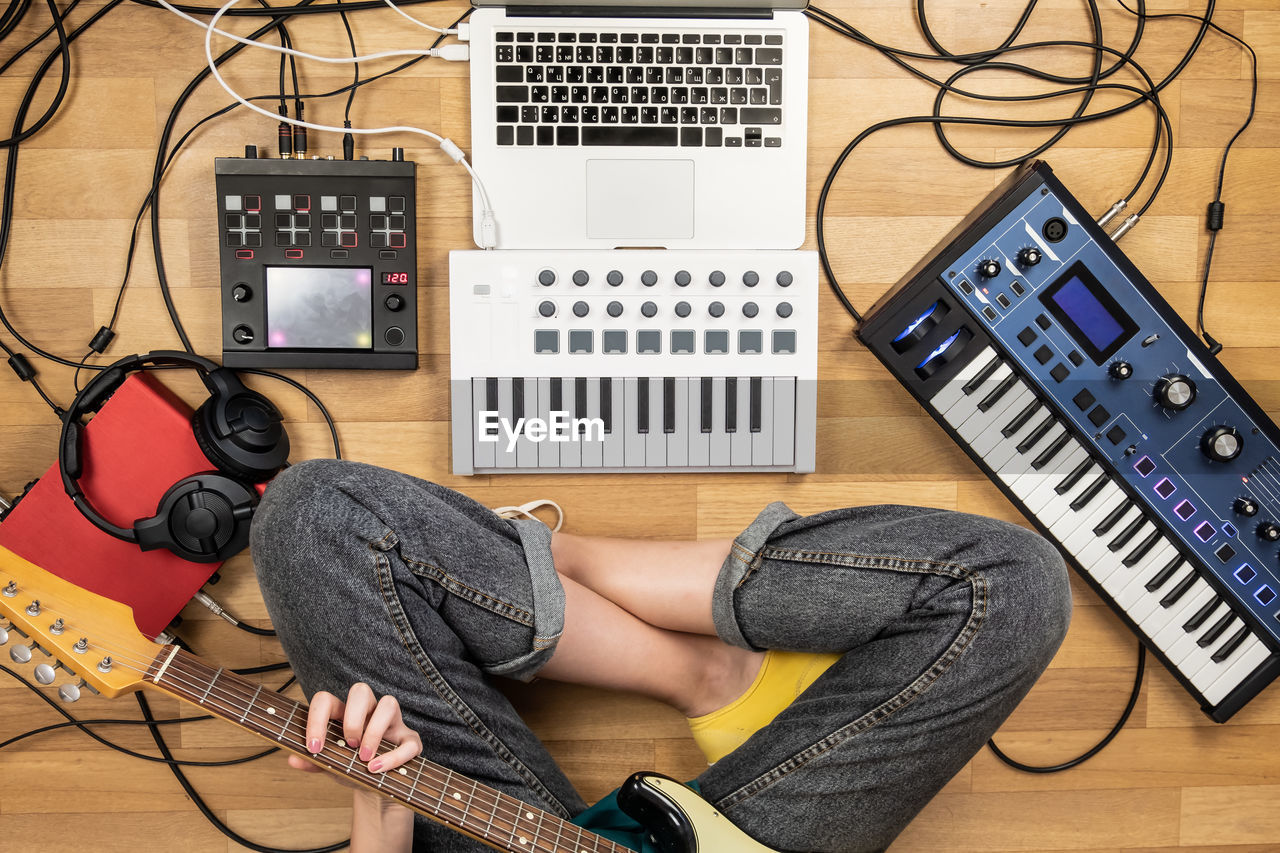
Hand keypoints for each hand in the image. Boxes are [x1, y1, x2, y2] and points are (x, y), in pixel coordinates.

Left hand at [289, 682, 423, 779]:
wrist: (375, 789)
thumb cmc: (351, 769)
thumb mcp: (330, 766)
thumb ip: (312, 762)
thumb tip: (293, 758)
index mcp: (344, 714)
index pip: (326, 700)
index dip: (317, 719)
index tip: (314, 747)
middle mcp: (368, 712)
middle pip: (361, 691)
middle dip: (352, 718)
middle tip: (348, 745)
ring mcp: (392, 723)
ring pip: (389, 703)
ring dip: (374, 731)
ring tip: (364, 758)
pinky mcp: (410, 740)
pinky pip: (410, 741)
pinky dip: (394, 756)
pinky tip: (378, 769)